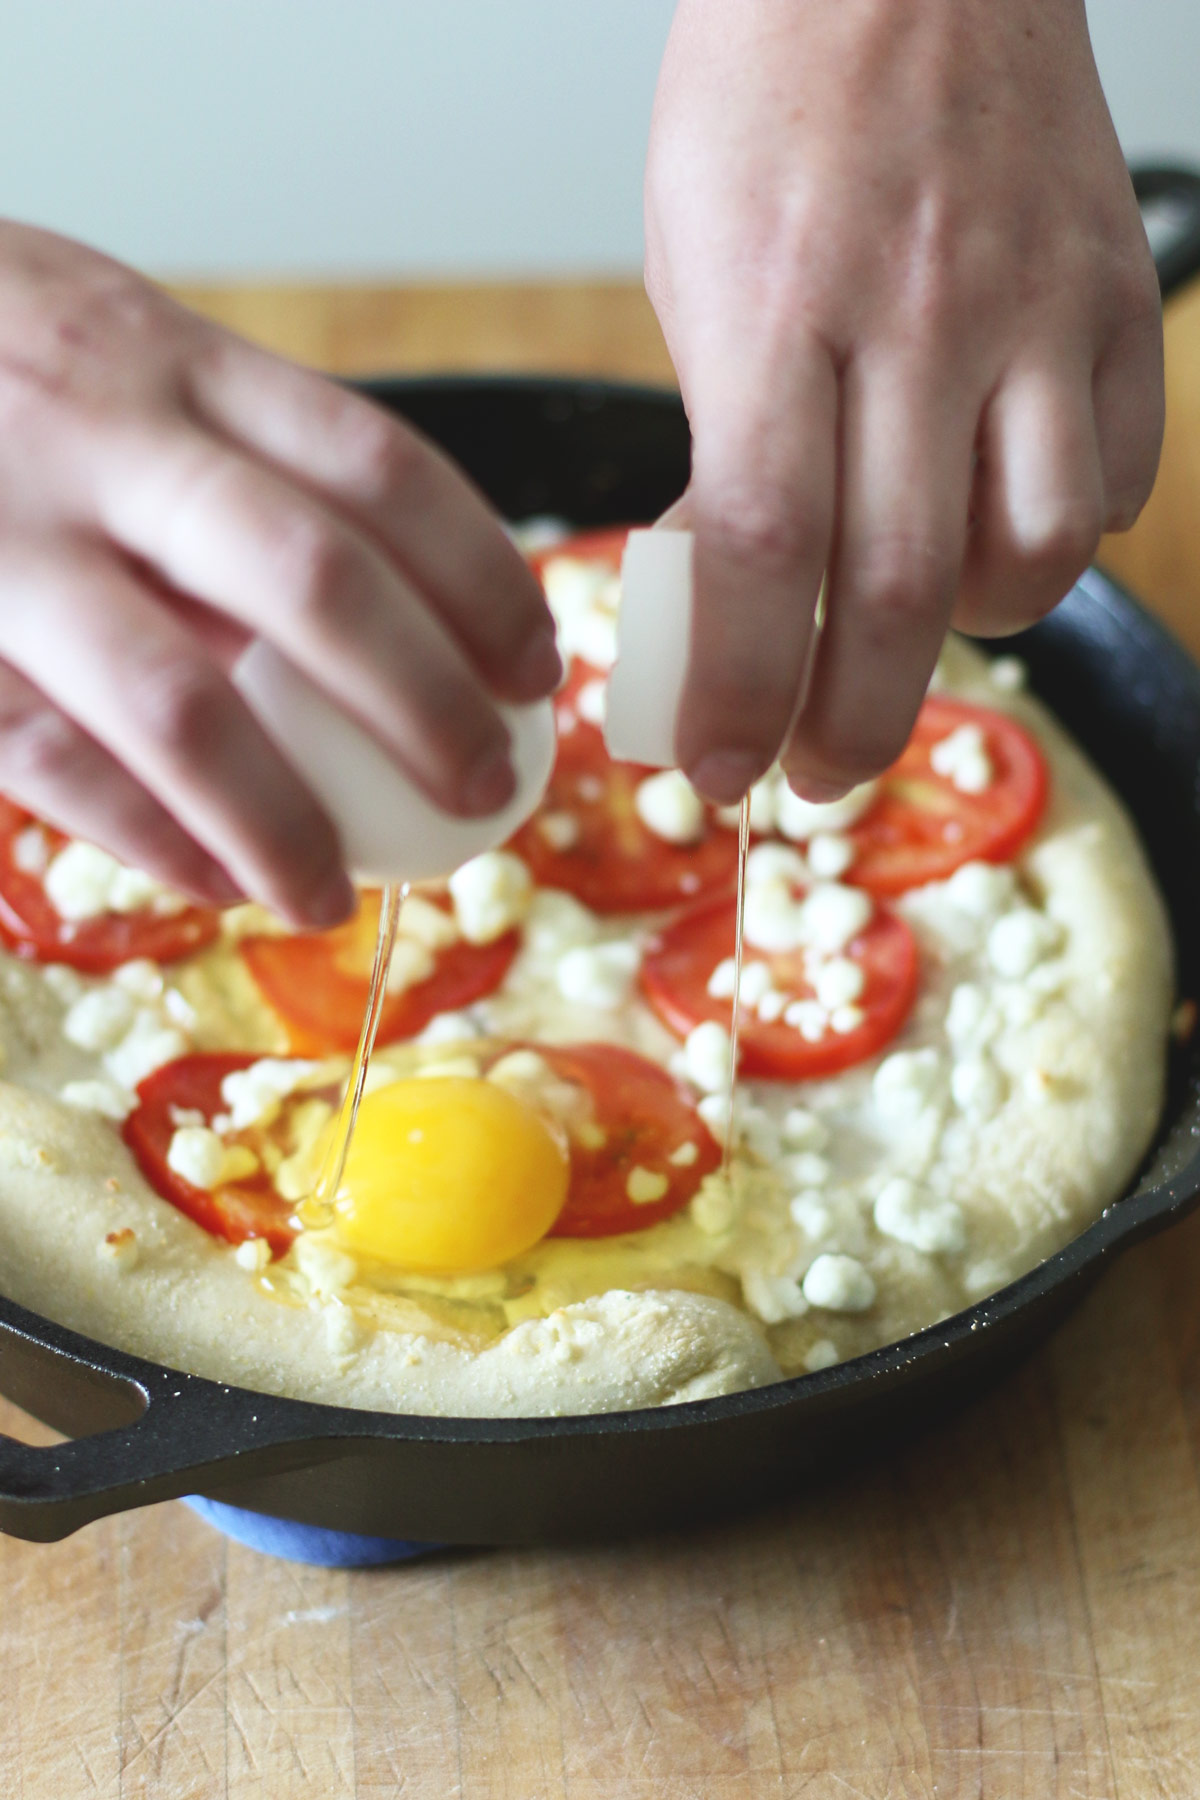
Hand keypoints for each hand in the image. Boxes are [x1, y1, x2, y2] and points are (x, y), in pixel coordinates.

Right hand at [0, 223, 559, 922]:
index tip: (534, 668)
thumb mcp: (115, 352)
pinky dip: (147, 838)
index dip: (483, 583)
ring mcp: (7, 542)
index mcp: (173, 362)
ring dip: (280, 822)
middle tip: (483, 791)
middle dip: (423, 707)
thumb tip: (393, 616)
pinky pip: (54, 762)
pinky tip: (212, 879)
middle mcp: (99, 438)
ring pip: (180, 706)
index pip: (380, 472)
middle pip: (313, 585)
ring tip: (334, 895)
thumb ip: (233, 461)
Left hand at [646, 0, 1162, 801]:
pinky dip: (1051, 541)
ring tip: (907, 637)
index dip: (731, 689)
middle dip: (844, 726)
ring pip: (1033, 553)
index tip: (713, 761)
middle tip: (809, 777)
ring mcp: (1031, 310)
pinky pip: (1113, 477)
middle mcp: (918, 318)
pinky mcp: (1112, 300)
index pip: (755, 554)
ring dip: (964, 636)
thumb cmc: (771, 102)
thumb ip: (726, 436)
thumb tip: (730, 590)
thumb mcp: (693, 269)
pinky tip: (994, 529)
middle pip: (894, 592)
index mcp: (776, 310)